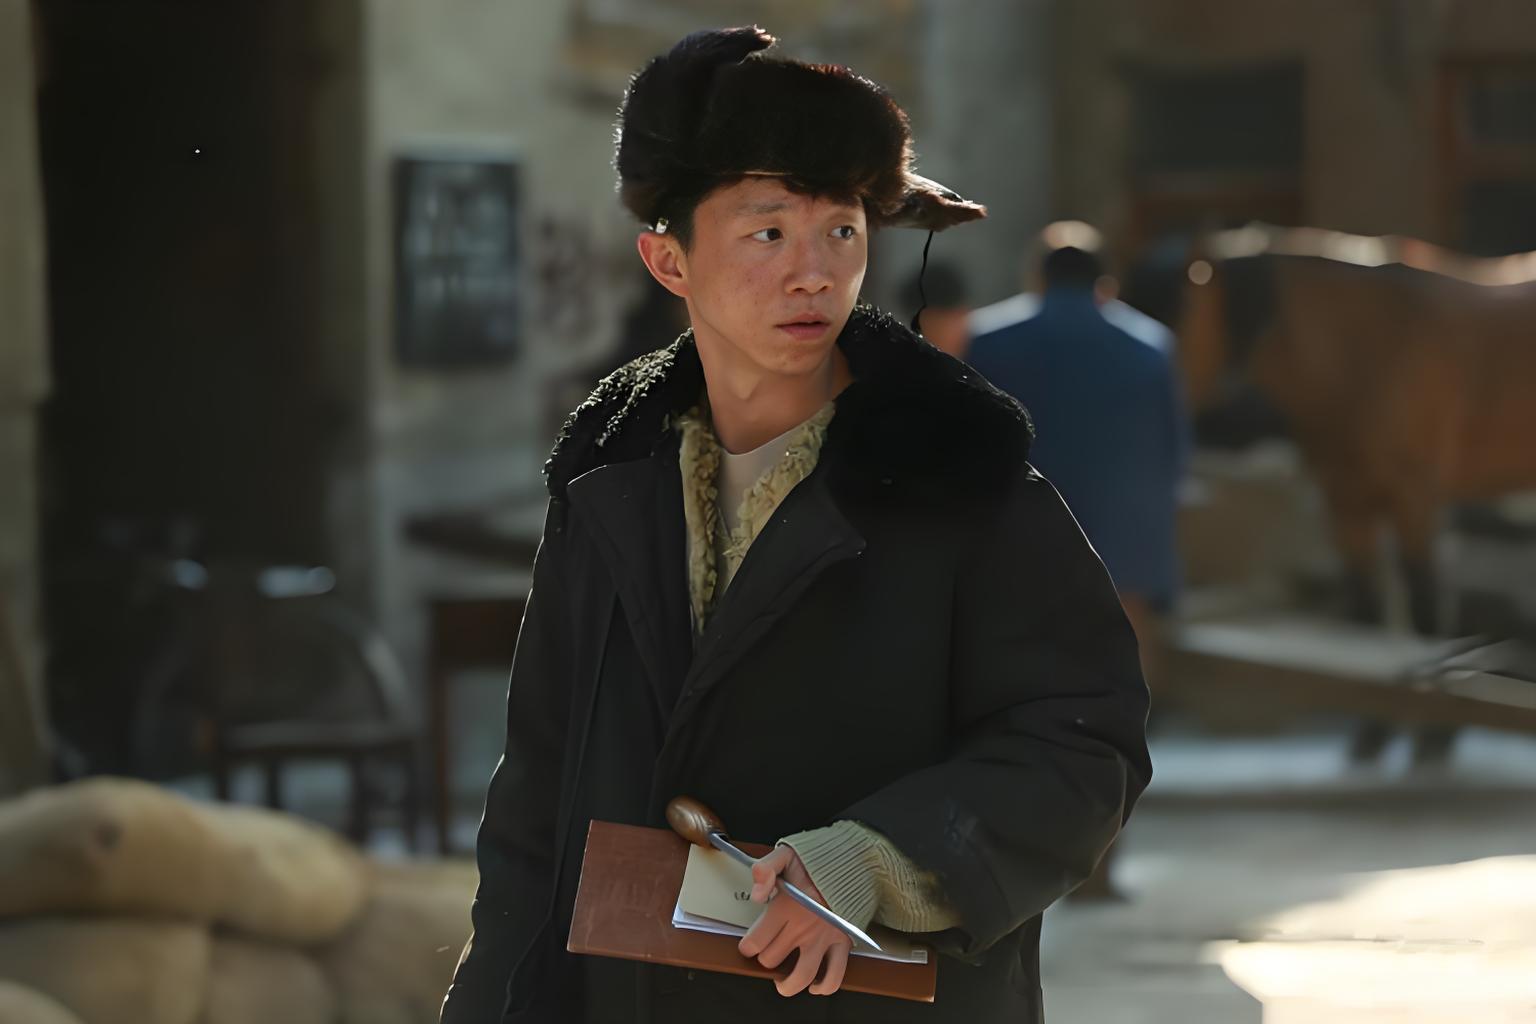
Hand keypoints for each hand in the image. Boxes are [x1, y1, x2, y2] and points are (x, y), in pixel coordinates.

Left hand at [736, 844, 850, 996]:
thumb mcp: (786, 854)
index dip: (747, 947)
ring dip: (787, 985)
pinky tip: (814, 985)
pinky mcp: (843, 943)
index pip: (756, 942)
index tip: (749, 944)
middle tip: (766, 953)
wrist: (854, 862)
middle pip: (772, 960)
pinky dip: (823, 987)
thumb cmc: (818, 860)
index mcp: (786, 907)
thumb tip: (756, 895)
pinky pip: (834, 976)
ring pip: (801, 976)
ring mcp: (824, 938)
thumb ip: (765, 869)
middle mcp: (803, 927)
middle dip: (765, 959)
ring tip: (781, 981)